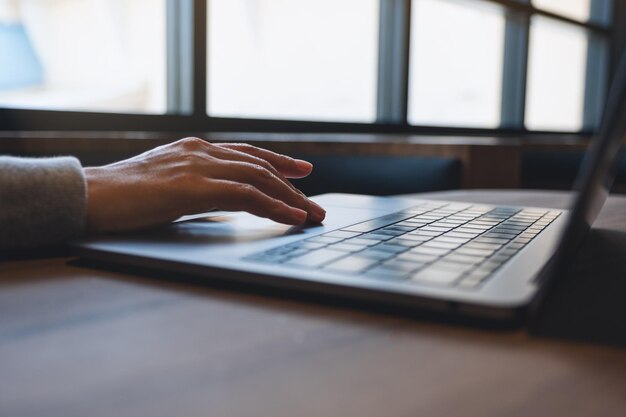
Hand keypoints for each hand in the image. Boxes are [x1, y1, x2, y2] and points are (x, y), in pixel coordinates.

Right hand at [83, 138, 325, 232]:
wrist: (88, 195)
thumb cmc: (122, 196)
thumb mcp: (165, 183)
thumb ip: (194, 184)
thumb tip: (218, 199)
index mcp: (195, 149)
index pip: (247, 154)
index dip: (279, 162)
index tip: (301, 171)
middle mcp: (202, 151)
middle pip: (260, 166)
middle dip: (293, 186)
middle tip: (316, 206)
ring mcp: (199, 166)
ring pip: (260, 178)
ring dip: (291, 198)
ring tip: (313, 216)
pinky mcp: (195, 187)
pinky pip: (247, 196)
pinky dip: (275, 207)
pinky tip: (292, 217)